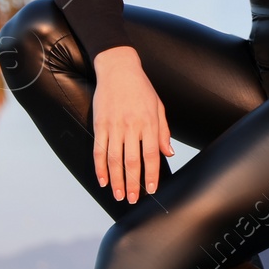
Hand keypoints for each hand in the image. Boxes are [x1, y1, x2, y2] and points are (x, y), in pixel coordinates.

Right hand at [92, 46, 173, 203]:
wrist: (118, 68)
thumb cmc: (142, 88)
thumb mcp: (158, 107)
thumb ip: (163, 132)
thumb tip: (169, 154)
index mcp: (149, 122)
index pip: (151, 154)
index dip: (151, 174)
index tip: (151, 189)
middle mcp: (131, 126)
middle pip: (131, 161)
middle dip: (132, 183)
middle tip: (133, 199)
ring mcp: (114, 125)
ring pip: (114, 159)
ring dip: (116, 180)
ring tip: (119, 195)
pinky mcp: (100, 124)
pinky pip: (99, 150)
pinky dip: (100, 167)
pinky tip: (102, 180)